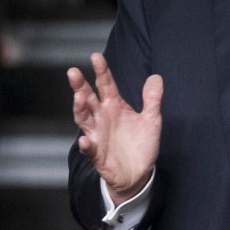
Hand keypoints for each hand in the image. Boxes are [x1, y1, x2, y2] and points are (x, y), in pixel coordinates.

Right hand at [67, 53, 162, 205]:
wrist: (139, 173)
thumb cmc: (141, 144)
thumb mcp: (152, 120)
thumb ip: (152, 99)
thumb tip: (156, 77)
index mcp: (115, 106)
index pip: (106, 85)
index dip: (101, 71)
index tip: (96, 56)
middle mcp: (102, 118)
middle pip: (88, 99)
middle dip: (80, 86)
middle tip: (73, 72)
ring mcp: (98, 136)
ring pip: (84, 120)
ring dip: (79, 109)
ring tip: (79, 97)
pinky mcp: (98, 155)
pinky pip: (90, 149)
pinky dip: (86, 145)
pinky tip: (85, 141)